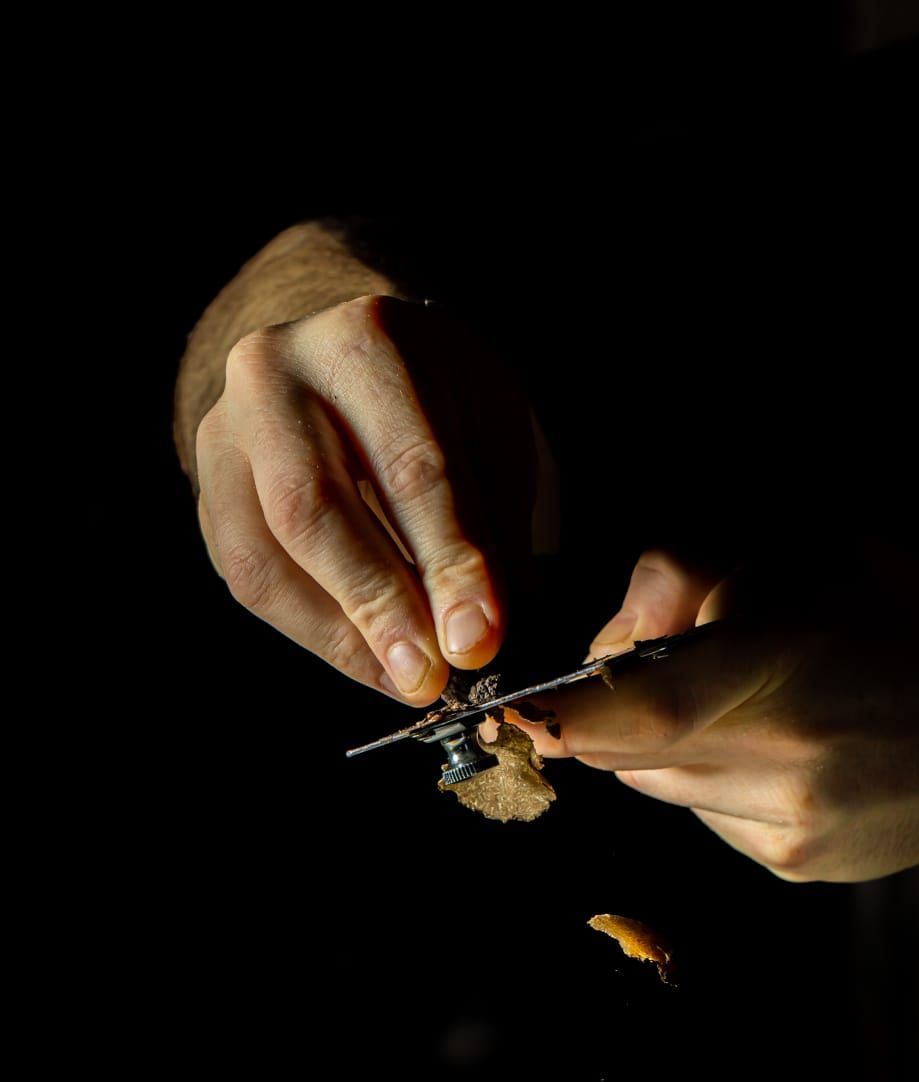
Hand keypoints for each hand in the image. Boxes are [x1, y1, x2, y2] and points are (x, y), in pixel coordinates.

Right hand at [195, 294, 532, 704]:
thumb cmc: (438, 403)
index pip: (411, 466)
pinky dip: (314, 632)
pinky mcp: (207, 490)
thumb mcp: (489, 435)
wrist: (348, 361)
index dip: (448, 564)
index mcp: (365, 341)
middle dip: (378, 607)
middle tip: (429, 679)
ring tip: (403, 682)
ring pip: (265, 557)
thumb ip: (488, 528)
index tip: (477, 642)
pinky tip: (368, 660)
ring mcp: (225, 433)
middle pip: (314, 508)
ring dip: (340, 636)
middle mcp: (275, 375)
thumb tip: (486, 638)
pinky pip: (249, 578)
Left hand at [516, 549, 918, 881]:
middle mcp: (789, 756)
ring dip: (663, 743)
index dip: (566, 716)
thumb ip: (691, 573)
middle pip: (630, 749)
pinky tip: (780, 750)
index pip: (647, 704)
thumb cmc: (906, 626)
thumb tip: (606, 639)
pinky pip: (704, 814)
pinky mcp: (794, 860)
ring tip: (750, 704)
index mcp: (791, 664)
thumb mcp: (813, 552)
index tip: (509, 714)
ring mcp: (791, 820)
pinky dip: (711, 778)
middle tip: (634, 678)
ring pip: (658, 782)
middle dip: (606, 715)